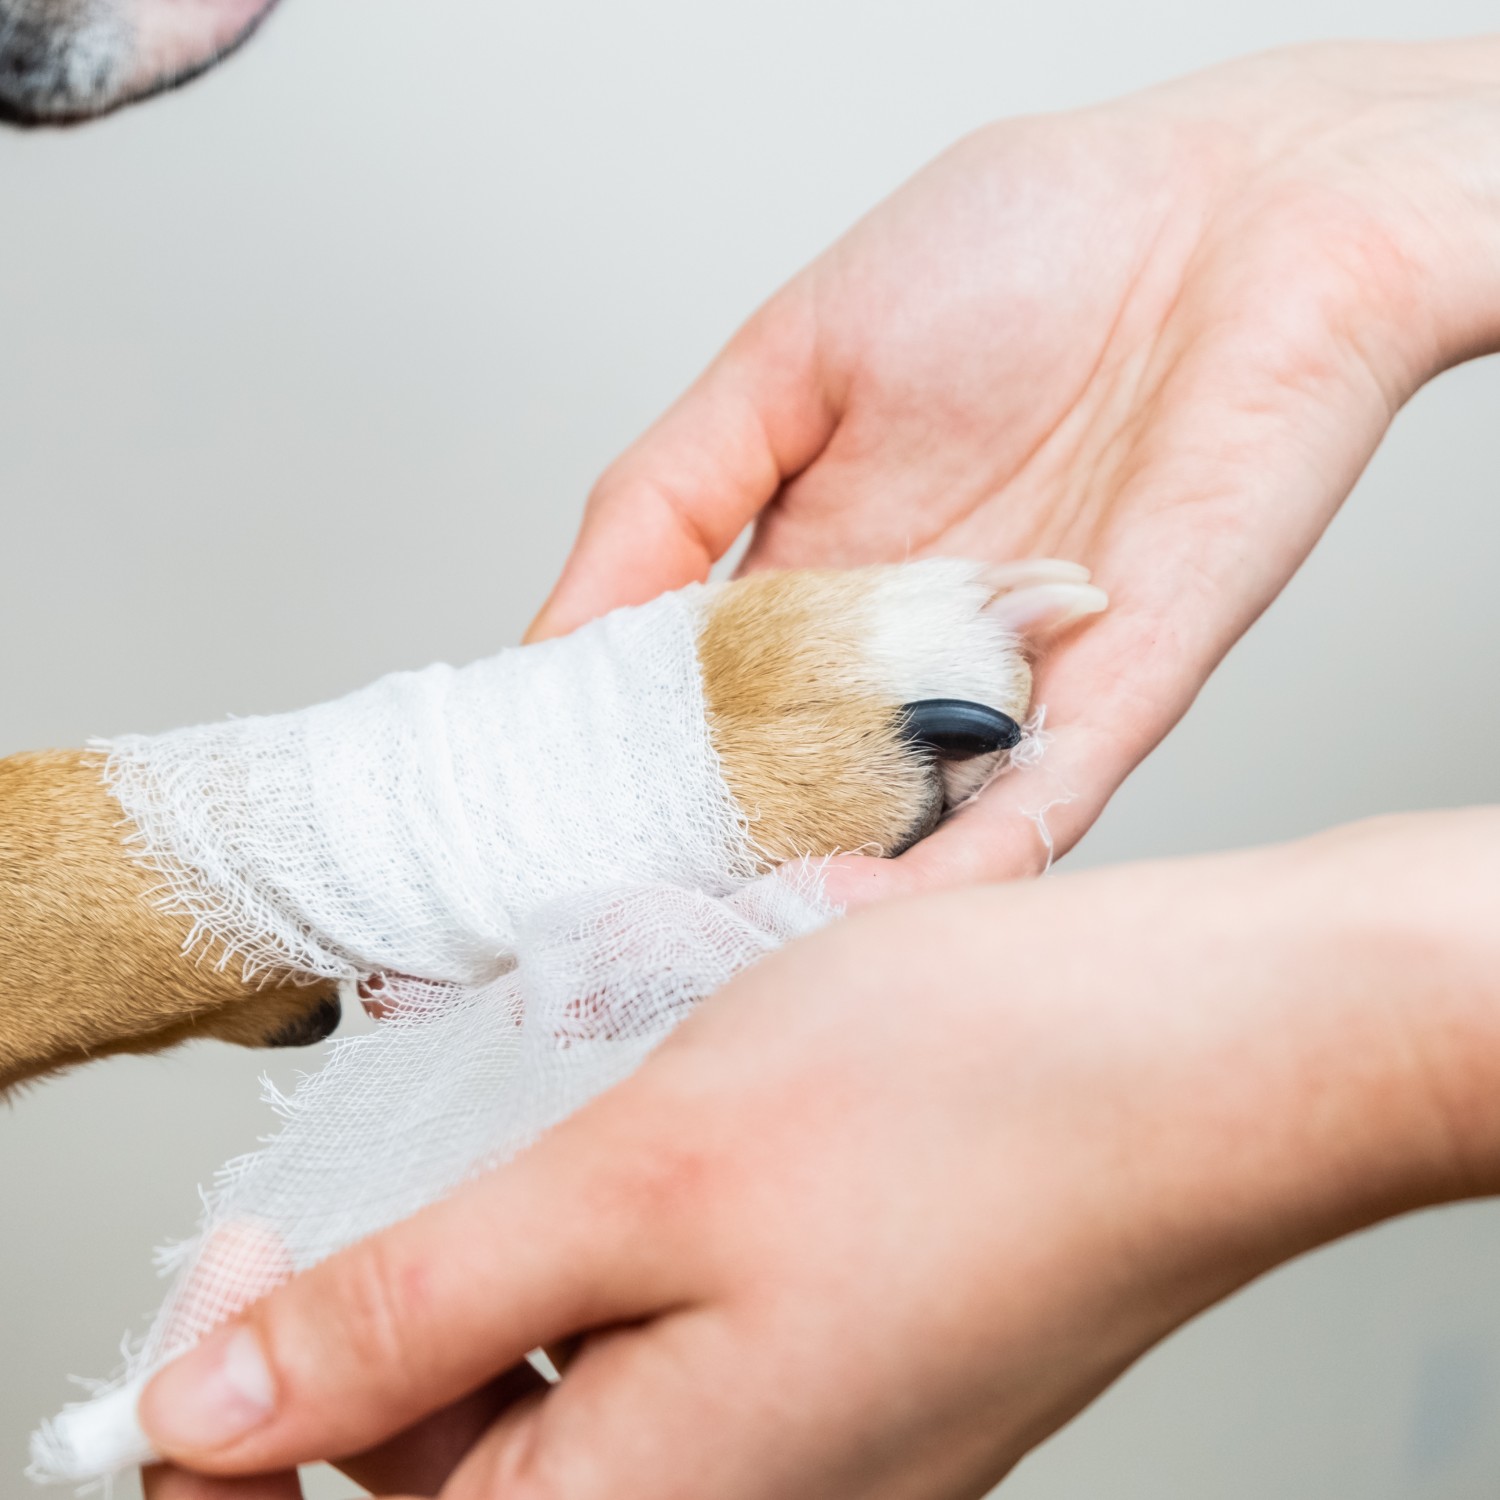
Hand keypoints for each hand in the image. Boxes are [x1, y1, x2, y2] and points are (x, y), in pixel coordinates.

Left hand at [140, 809, 1499, 1498]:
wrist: (1207, 1054)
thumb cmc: (969, 1101)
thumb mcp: (638, 1179)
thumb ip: (419, 1313)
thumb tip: (218, 1413)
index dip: (243, 1405)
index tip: (243, 1259)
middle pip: (464, 1458)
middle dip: (386, 1320)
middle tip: (396, 1165)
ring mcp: (803, 1445)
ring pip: (568, 1387)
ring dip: (513, 1270)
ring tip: (555, 1142)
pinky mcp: (849, 1368)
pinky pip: (669, 1338)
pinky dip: (616, 1250)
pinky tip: (651, 1154)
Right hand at [528, 39, 1499, 903]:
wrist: (1238, 213)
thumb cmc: (1024, 246)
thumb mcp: (786, 358)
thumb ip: (668, 499)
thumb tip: (549, 642)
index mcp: (816, 578)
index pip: (698, 711)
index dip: (619, 776)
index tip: (536, 836)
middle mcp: (905, 655)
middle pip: (785, 794)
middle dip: (699, 865)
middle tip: (593, 934)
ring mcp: (1009, 689)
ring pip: (898, 836)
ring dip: (805, 897)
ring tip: (696, 953)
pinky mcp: (1120, 701)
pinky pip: (1028, 813)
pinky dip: (945, 874)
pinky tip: (847, 914)